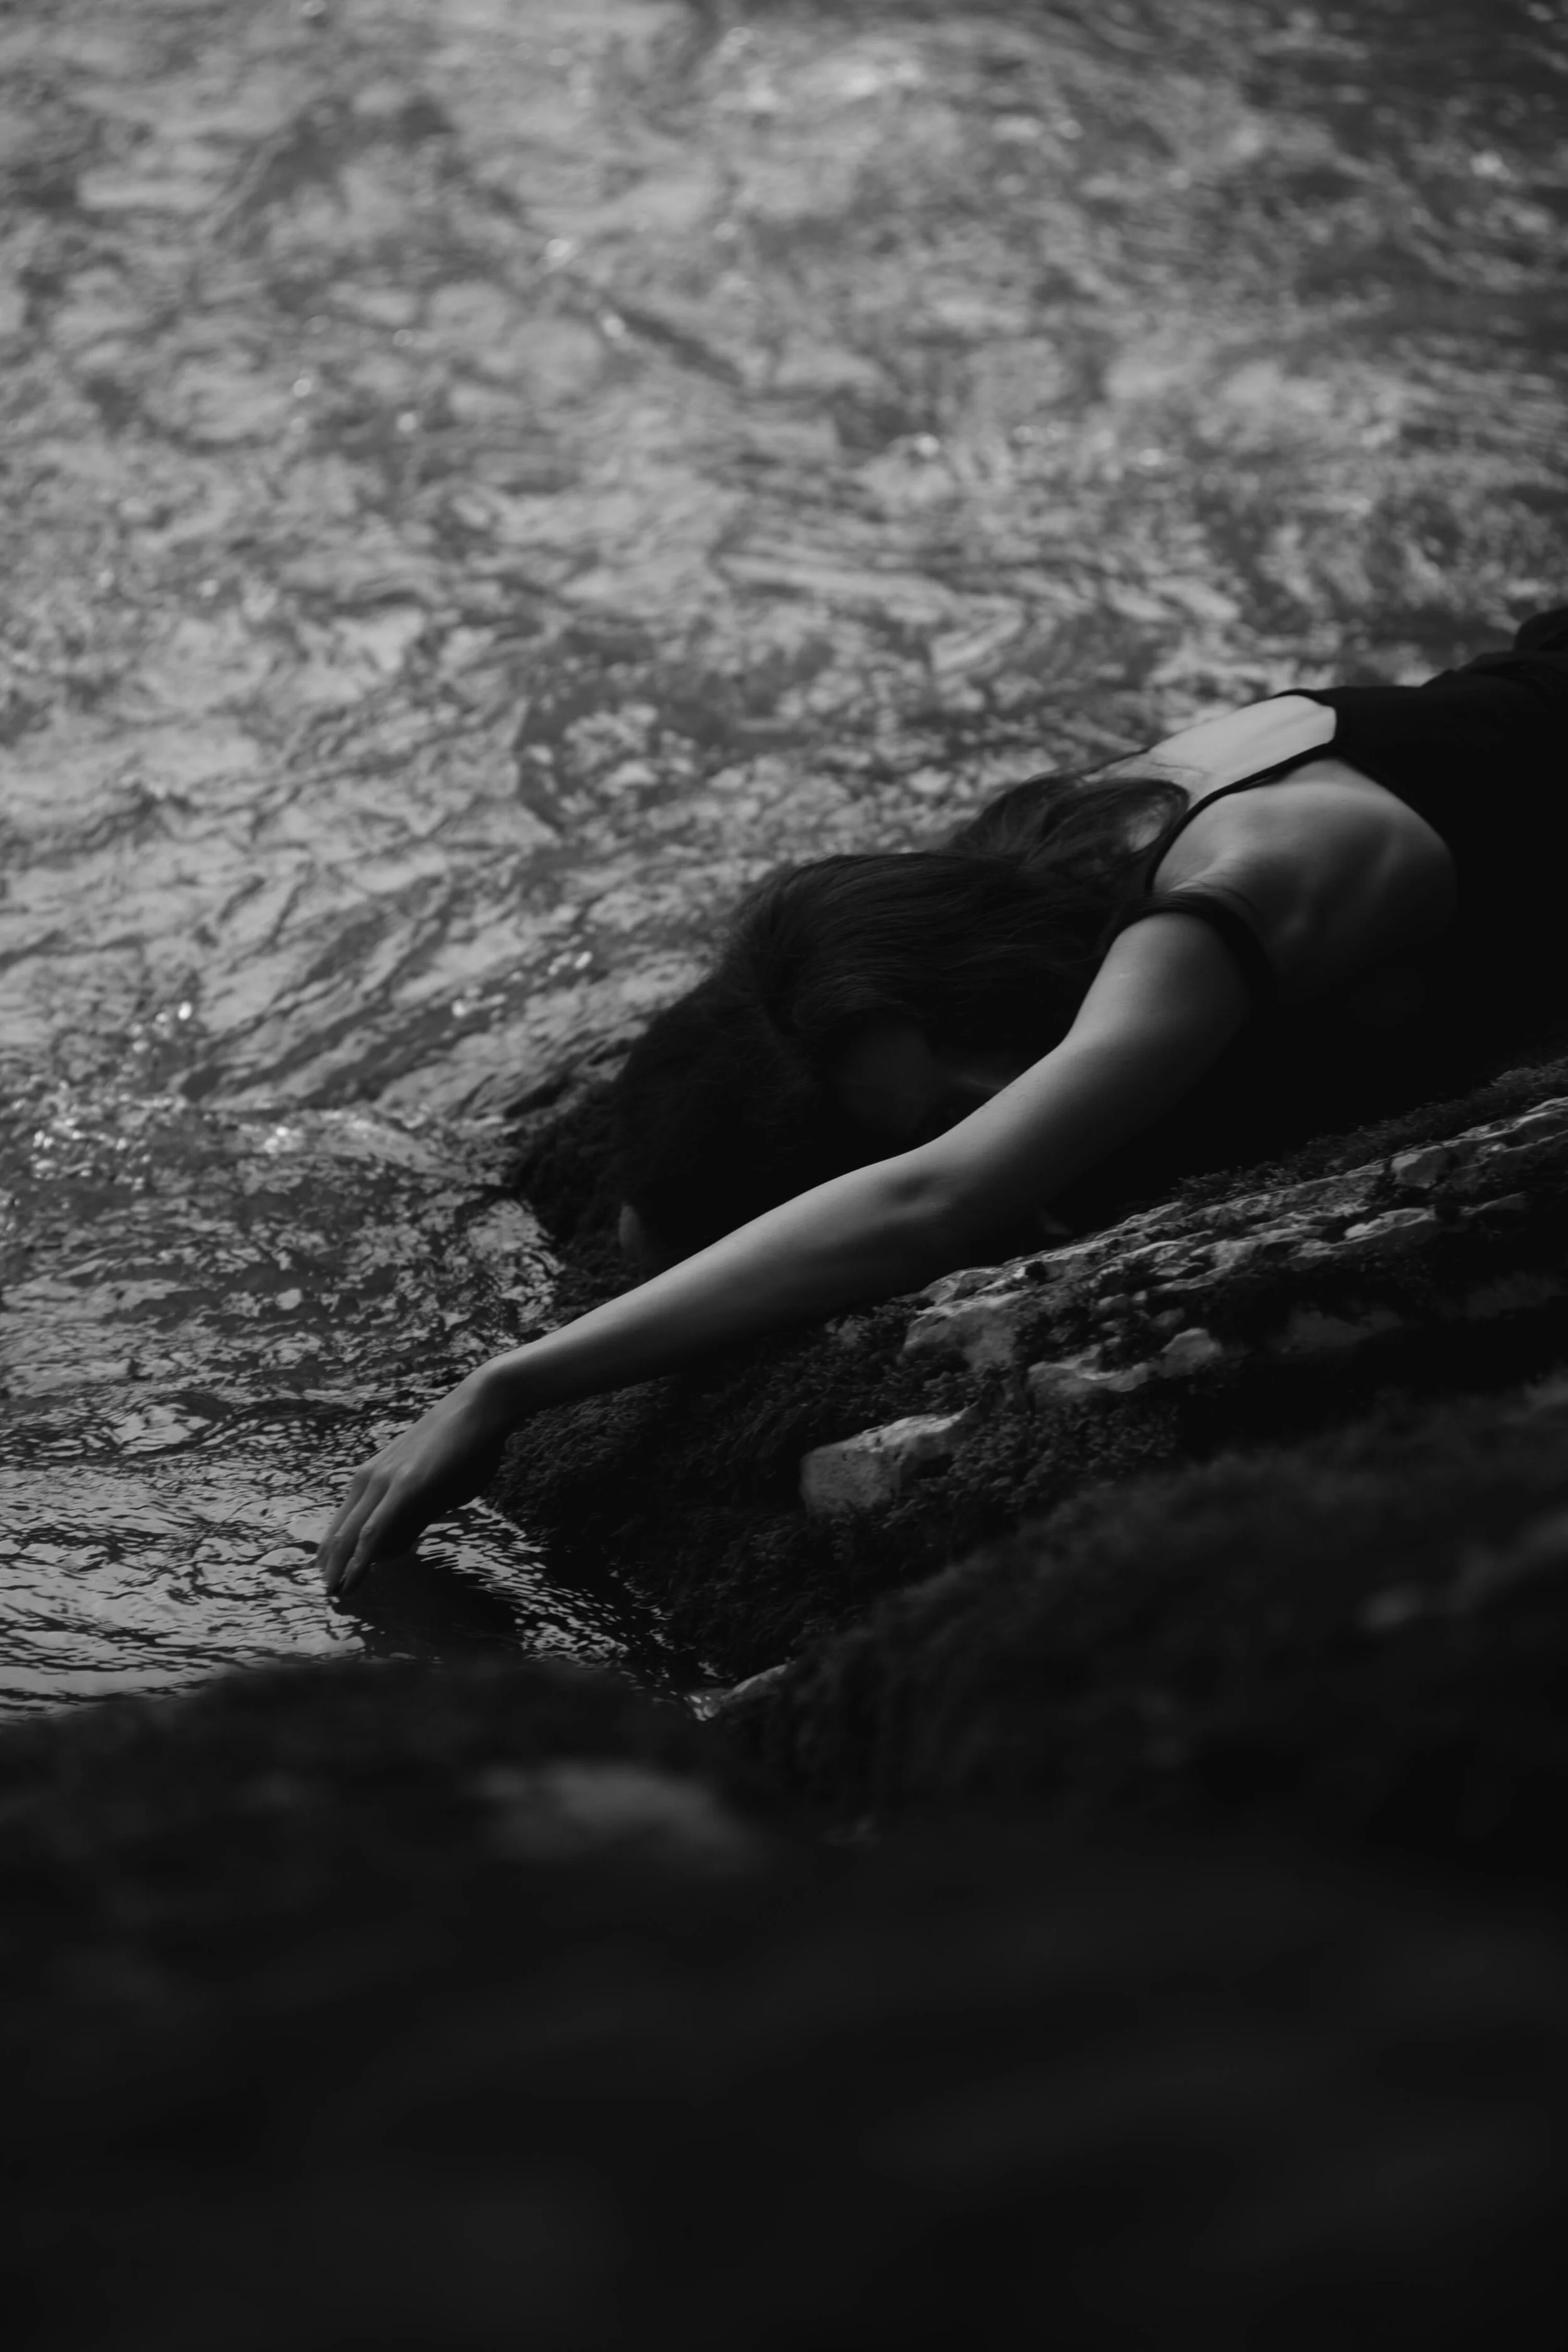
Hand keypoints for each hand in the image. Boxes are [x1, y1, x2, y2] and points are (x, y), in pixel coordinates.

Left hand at [317, 1372, 513, 1600]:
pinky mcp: (404, 1488)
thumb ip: (416, 1514)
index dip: (334, 1553)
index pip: (343, 1522)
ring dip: (340, 1569)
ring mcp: (385, 1482)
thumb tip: (403, 1545)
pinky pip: (373, 1532)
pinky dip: (359, 1560)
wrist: (482, 1406)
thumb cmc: (466, 1444)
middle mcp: (369, 1478)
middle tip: (329, 1596)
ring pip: (349, 1536)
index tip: (332, 1578)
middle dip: (331, 1567)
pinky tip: (353, 1581)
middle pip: (338, 1532)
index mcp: (374, 1475)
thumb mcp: (436, 1487)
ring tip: (337, 1596)